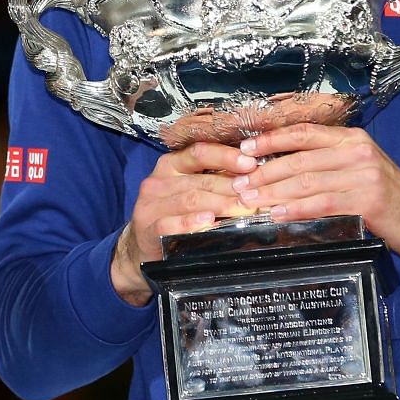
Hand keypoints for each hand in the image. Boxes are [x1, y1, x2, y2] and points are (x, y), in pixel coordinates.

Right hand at [111, 142, 260, 304]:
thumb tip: (253, 175)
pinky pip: (171, 223)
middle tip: (257, 195)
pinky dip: (192, 222)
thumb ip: (212, 180)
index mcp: (170, 165)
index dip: (225, 156)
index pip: (199, 153)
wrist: (142, 246)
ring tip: (244, 209)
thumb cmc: (173, 214)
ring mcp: (151, 205)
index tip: (250, 163)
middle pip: (200, 180)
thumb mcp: (188, 190)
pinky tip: (210, 221)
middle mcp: (158, 181)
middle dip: (233, 187)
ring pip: (190, 199)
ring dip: (221, 204)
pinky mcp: (147, 228)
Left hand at [234, 124, 399, 261]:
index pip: (304, 132)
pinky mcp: (367, 200)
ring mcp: (363, 175)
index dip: (271, 140)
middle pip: (300, 159)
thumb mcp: (358, 168)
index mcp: (351, 138)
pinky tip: (278, 214)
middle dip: (264, 172)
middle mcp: (357, 151)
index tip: (245, 149)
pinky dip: (296, 209)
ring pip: (307, 181)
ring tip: (250, 201)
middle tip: (239, 183)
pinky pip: (322, 203)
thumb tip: (279, 167)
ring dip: (273, 192)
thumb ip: (326, 162)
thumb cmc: (386, 195)